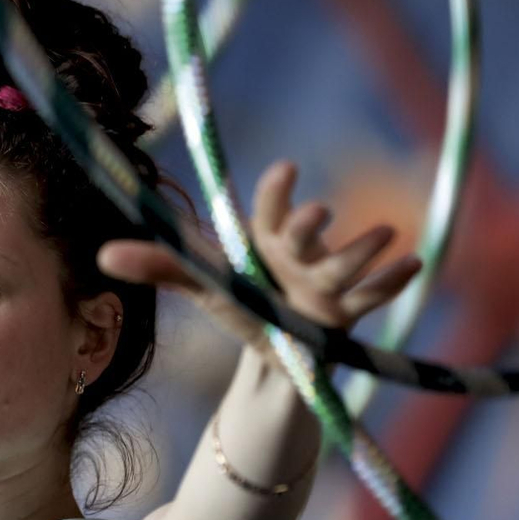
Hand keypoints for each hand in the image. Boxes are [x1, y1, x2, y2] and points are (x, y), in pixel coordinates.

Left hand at [97, 160, 420, 342]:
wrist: (274, 349)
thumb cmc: (239, 302)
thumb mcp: (201, 286)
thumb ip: (159, 266)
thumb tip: (102, 254)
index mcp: (263, 239)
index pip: (267, 211)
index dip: (276, 192)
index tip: (284, 170)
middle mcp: (298, 252)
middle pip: (306, 234)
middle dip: (311, 224)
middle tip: (318, 212)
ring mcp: (325, 280)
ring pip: (343, 263)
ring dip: (364, 249)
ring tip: (387, 233)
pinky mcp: (345, 313)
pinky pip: (371, 297)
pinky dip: (392, 282)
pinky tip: (417, 264)